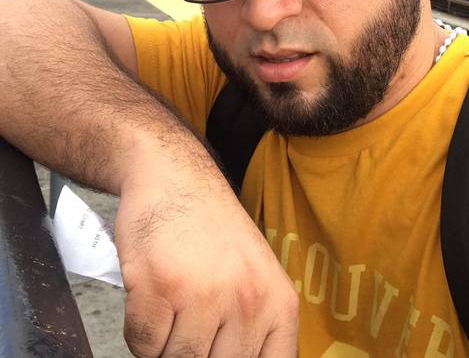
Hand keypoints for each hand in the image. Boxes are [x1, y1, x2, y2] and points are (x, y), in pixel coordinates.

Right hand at [116, 165, 298, 357]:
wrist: (175, 178)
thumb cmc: (211, 227)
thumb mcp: (254, 275)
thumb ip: (253, 326)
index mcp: (278, 302)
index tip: (220, 352)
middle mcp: (247, 301)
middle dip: (197, 352)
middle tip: (190, 324)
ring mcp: (203, 294)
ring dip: (166, 341)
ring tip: (173, 303)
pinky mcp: (159, 288)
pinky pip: (142, 344)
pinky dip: (141, 329)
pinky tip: (153, 294)